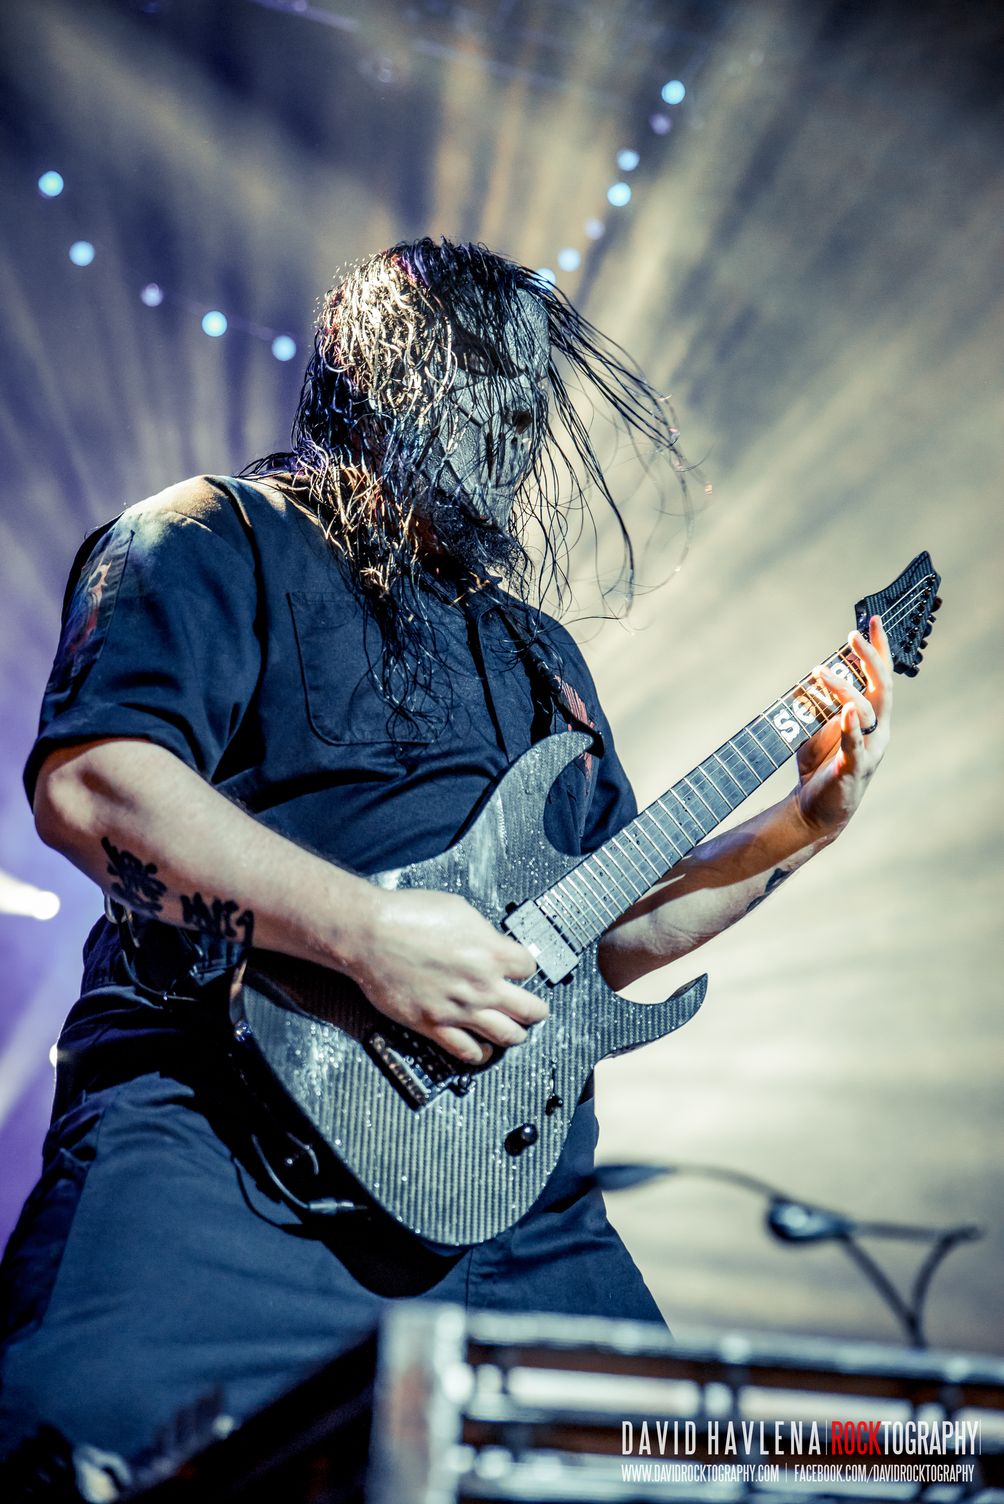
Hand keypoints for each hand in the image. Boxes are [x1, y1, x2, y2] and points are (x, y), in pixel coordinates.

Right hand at [343, 888, 544, 1064]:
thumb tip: (491, 943)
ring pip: (506, 1035)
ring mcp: (459, 1009)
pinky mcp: (433, 1025)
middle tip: (535, 1011)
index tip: (521, 971)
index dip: (526, 968)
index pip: (529, 968)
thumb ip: (482, 933)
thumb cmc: (408, 915)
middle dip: (535, 1010)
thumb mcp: (459, 910)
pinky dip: (480, 1054)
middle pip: (529, 1009)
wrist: (371, 933)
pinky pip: (466, 1051)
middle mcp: (481, 985)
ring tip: (516, 1033)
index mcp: (491, 952)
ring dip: (516, 1035)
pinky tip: (483, 1052)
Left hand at [794, 615, 892, 840]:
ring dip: (844, 689)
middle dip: (871, 658)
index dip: (879, 648)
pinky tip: (846, 711)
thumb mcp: (817, 727)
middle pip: (883, 687)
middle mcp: (877, 731)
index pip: (881, 677)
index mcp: (872, 718)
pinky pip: (856, 745)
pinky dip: (850, 727)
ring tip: (821, 672)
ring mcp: (869, 750)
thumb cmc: (820, 765)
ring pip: (866, 712)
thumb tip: (807, 677)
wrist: (815, 809)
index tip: (871, 619)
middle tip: (853, 635)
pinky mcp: (854, 769)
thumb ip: (818, 704)